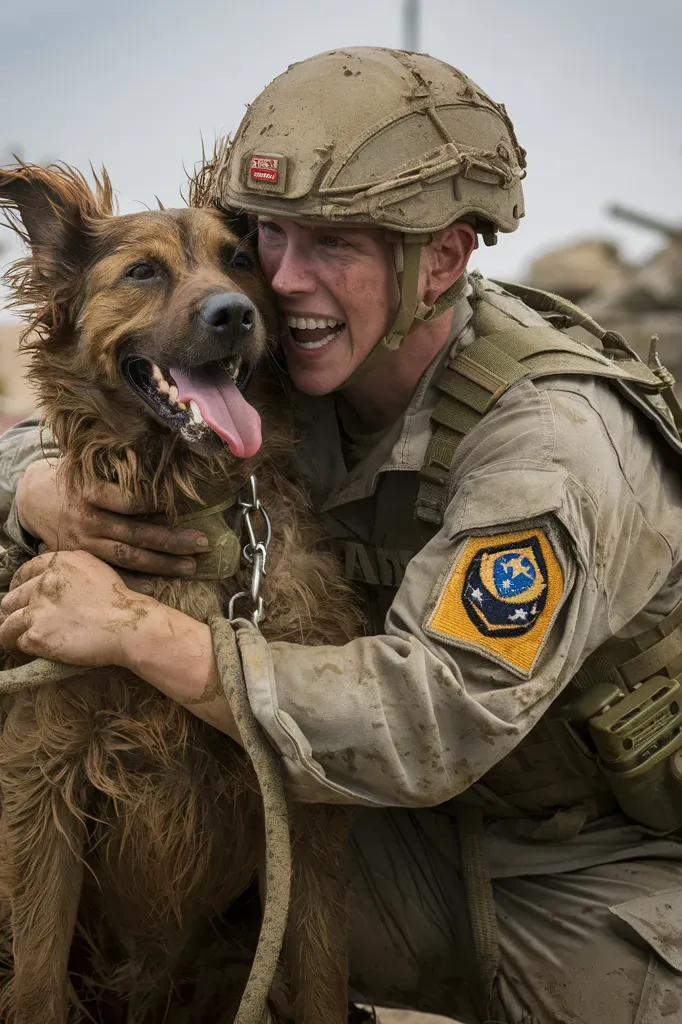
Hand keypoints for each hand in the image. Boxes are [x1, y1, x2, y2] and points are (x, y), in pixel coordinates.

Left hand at [0, 550, 154, 666]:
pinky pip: (17, 643)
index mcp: (57, 564)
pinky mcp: (38, 635)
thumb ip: (71, 568)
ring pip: (6, 623)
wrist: (128, 624)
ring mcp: (38, 610)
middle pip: (10, 599)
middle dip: (11, 612)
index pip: (24, 572)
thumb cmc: (120, 600)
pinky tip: (26, 654)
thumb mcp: (95, 568)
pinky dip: (20, 649)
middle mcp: (43, 583)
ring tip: (15, 643)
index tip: (21, 597)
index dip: (18, 586)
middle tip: (18, 623)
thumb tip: (57, 577)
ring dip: (9, 634)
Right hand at [16, 459, 208, 575]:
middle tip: (202, 543)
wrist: (34, 499)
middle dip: (171, 540)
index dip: (157, 504)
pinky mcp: (81, 559)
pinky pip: (109, 574)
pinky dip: (133, 582)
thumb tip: (162, 460)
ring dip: (161, 564)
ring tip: (191, 566)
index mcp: (90, 491)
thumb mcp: (88, 463)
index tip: (186, 505)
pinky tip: (157, 585)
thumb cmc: (73, 478)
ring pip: (126, 557)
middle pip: (135, 533)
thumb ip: (118, 464)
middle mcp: (87, 519)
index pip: (128, 500)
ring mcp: (83, 543)